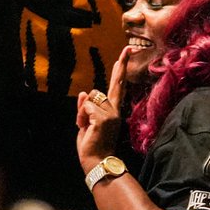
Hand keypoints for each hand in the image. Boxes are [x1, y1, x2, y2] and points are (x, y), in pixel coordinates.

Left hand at [76, 46, 129, 167]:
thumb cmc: (92, 145)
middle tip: (128, 48)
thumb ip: (86, 108)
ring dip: (82, 112)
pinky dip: (80, 117)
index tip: (127, 52)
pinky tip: (86, 128)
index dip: (121, 69)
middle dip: (122, 65)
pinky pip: (86, 108)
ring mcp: (112, 114)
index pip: (117, 86)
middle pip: (116, 83)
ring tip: (86, 126)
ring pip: (90, 98)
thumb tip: (84, 93)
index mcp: (112, 110)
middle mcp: (115, 110)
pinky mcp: (104, 119)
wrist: (96, 162)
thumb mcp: (85, 123)